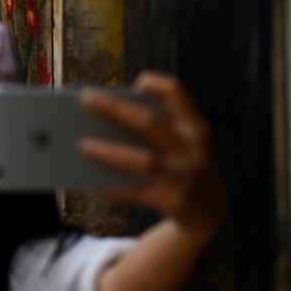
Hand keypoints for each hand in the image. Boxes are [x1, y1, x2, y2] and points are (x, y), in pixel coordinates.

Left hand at [79, 72, 224, 242]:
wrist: (208, 209)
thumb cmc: (180, 162)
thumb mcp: (181, 141)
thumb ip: (154, 127)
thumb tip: (101, 119)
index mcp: (195, 127)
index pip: (180, 96)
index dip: (158, 85)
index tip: (136, 81)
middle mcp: (193, 150)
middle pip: (151, 125)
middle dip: (117, 110)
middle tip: (86, 100)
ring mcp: (185, 177)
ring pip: (144, 162)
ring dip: (111, 152)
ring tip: (82, 145)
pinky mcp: (172, 202)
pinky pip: (135, 193)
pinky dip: (111, 188)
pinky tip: (89, 182)